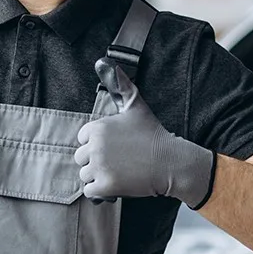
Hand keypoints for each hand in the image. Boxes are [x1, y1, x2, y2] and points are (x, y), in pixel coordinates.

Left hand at [74, 58, 216, 209]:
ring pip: (85, 175)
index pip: (83, 139)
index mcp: (97, 127)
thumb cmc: (153, 133)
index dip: (98, 144)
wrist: (170, 161)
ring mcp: (99, 167)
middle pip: (81, 158)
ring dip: (98, 177)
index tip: (116, 146)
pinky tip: (117, 183)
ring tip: (119, 172)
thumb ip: (119, 85)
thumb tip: (103, 61)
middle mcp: (95, 146)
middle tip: (119, 161)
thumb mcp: (136, 105)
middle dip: (96, 161)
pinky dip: (100, 192)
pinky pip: (89, 192)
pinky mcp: (105, 186)